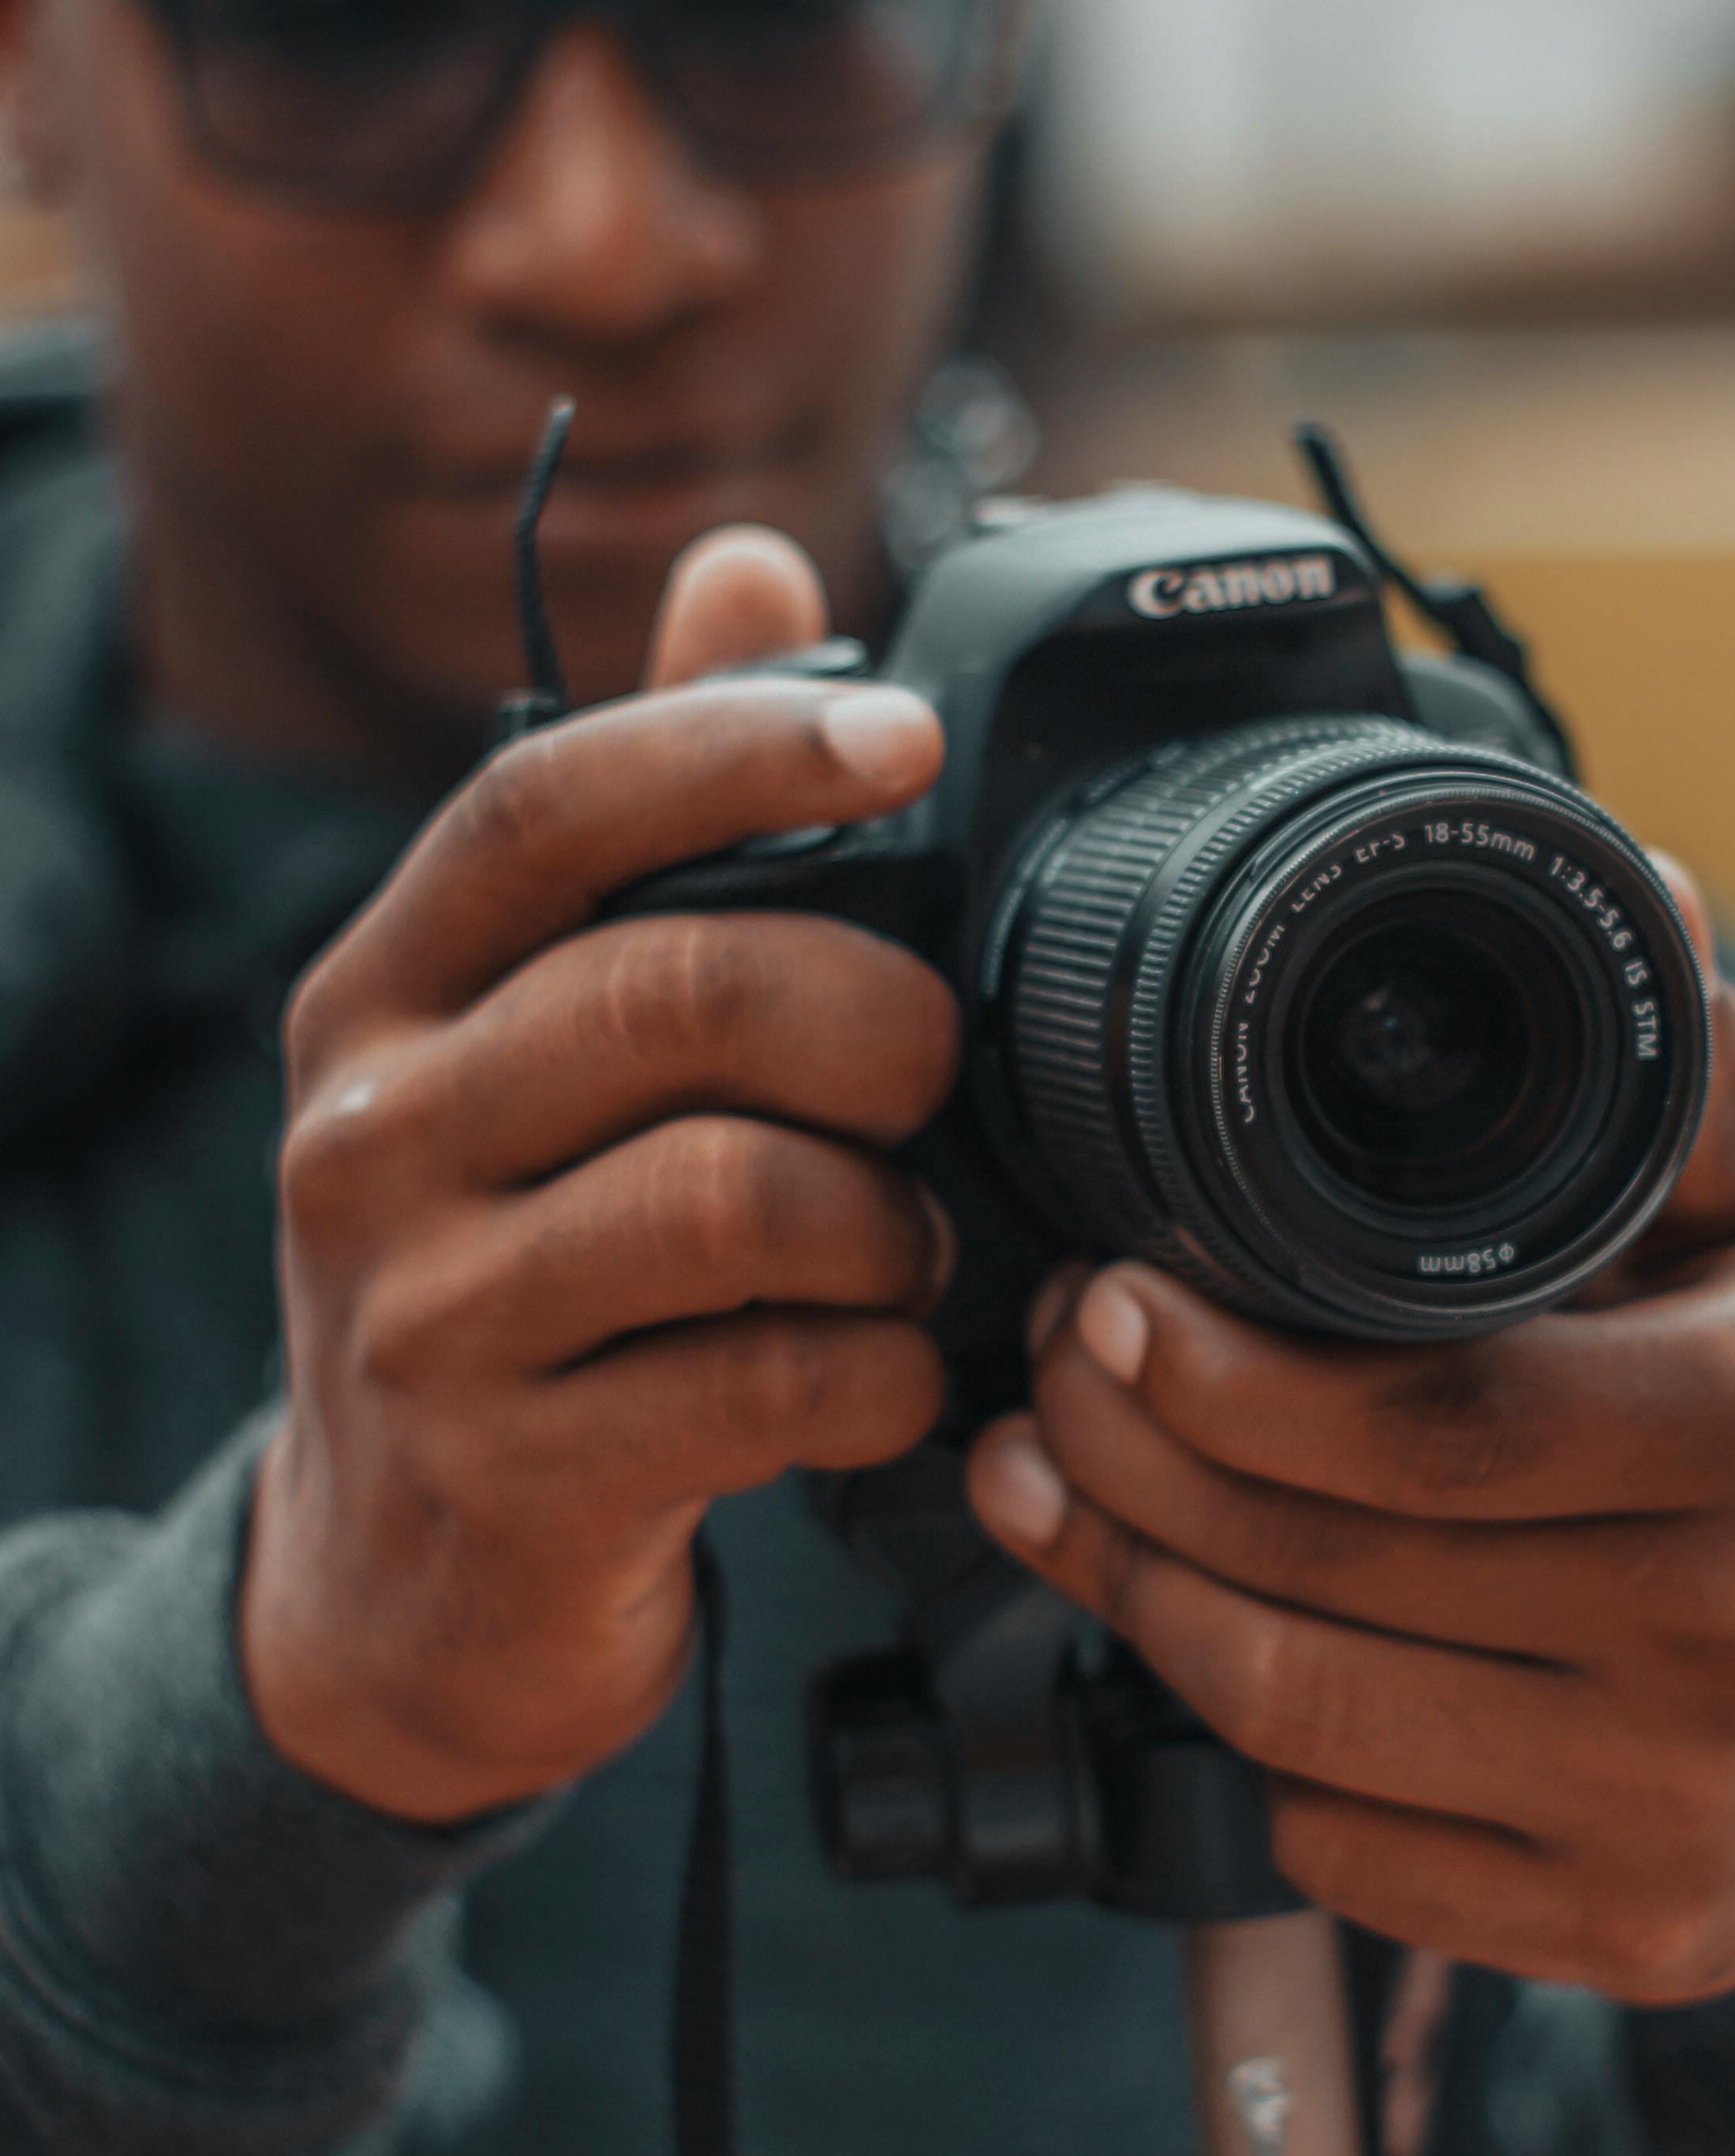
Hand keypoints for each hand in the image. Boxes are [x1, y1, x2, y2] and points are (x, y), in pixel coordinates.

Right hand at [243, 530, 956, 1822]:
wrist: (397, 1590)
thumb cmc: (512, 1270)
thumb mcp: (528, 1042)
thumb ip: (641, 817)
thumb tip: (748, 565)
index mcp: (385, 991)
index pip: (549, 805)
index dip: (739, 747)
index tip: (905, 738)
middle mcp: (372, 1133)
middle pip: (677, 991)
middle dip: (875, 1018)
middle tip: (941, 1072)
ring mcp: (424, 1312)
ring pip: (736, 1194)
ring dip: (888, 1219)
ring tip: (914, 1247)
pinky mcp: (510, 1474)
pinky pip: (766, 1381)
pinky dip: (880, 1372)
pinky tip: (887, 1374)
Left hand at [964, 877, 1734, 1999]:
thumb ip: (1695, 1083)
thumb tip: (1651, 891)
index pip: (1445, 1422)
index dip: (1237, 1374)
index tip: (1111, 1297)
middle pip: (1336, 1569)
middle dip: (1136, 1463)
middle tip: (1047, 1375)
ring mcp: (1673, 1810)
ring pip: (1301, 1711)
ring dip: (1136, 1594)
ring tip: (1055, 1486)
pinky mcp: (1614, 1937)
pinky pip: (1337, 1843)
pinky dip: (1235, 1744)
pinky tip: (1197, 1634)